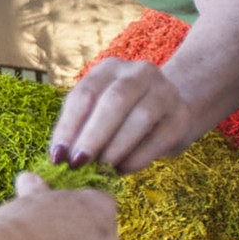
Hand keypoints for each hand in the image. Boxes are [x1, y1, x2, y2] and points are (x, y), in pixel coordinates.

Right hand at [0, 172, 117, 239]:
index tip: (60, 209)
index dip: (79, 205)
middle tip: (50, 231)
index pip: (101, 202)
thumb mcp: (29, 197)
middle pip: (99, 233)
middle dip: (79, 232)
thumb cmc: (22, 223)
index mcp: (100, 209)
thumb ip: (37, 189)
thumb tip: (28, 179)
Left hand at [49, 58, 193, 174]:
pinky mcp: (181, 116)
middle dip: (93, 136)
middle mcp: (139, 73)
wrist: (169, 111)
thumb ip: (77, 130)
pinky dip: (138, 157)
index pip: (85, 94)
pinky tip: (123, 170)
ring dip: (116, 147)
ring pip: (140, 117)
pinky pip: (160, 137)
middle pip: (114, 101)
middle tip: (78, 164)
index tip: (57, 157)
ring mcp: (165, 92)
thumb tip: (58, 157)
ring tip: (101, 169)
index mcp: (110, 69)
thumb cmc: (121, 116)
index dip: (69, 127)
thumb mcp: (96, 114)